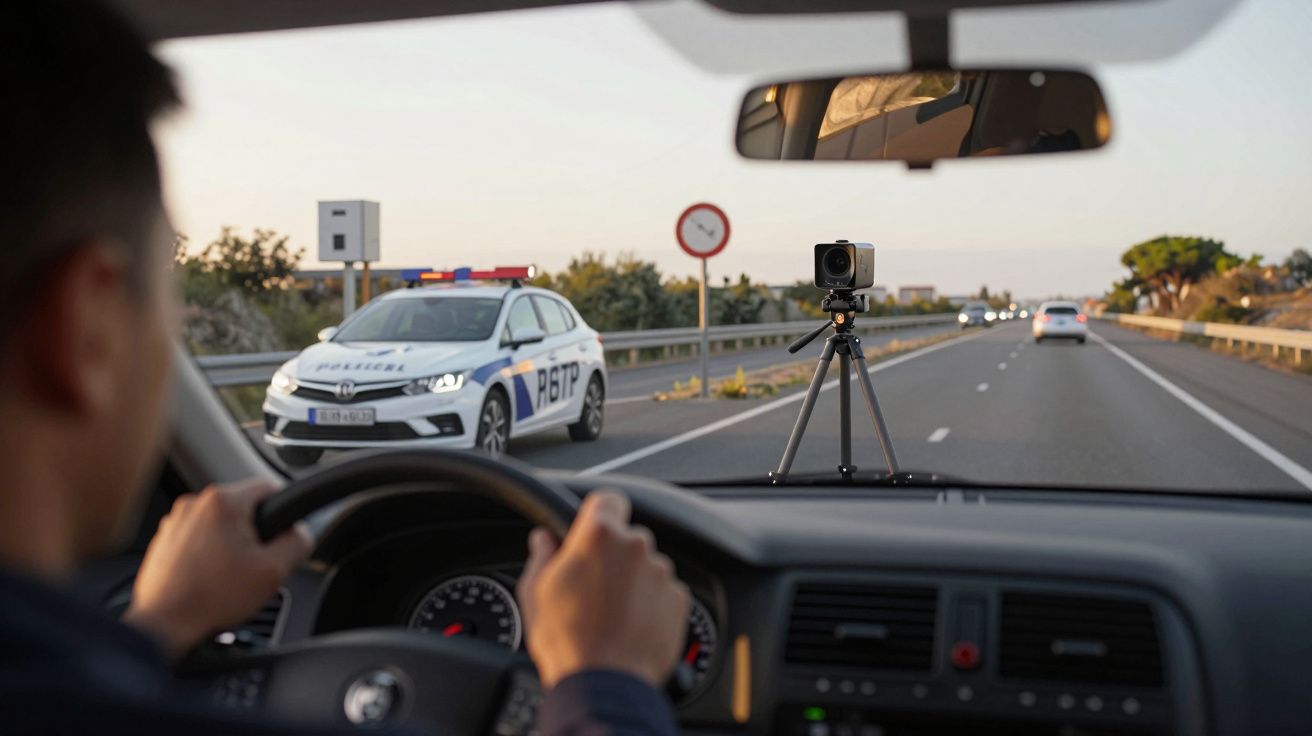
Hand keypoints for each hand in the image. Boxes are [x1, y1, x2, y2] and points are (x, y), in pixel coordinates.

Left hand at [124, 479, 311, 658]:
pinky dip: (208, 556)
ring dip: (230, 545)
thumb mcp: (274, 571)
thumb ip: (298, 542)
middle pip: (243, 509)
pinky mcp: (163, 541)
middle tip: (254, 566)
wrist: (164, 626)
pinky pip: (198, 540)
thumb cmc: (212, 598)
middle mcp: (194, 504)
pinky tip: (209, 581)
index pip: (270, 488)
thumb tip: (300, 533)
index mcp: (223, 502)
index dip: (283, 515)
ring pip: (220, 525)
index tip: (280, 540)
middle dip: (253, 535)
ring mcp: (174, 522)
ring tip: (228, 577)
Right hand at [516, 491, 689, 688]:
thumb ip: (543, 556)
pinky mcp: (679, 600)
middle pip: (627, 538)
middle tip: (594, 586)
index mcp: (599, 535)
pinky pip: (663, 592)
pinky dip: (651, 604)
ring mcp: (661, 573)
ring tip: (611, 614)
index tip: (593, 529)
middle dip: (614, 556)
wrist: (604, 684)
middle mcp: (636, 546)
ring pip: (646, 566)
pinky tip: (630, 626)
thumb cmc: (566, 641)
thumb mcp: (535, 593)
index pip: (608, 499)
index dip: (600, 513)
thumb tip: (543, 540)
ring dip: (633, 582)